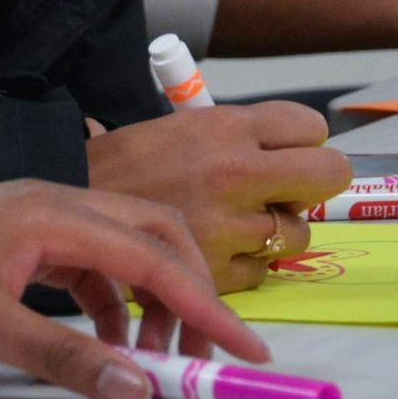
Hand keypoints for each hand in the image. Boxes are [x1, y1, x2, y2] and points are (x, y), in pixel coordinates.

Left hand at [0, 180, 267, 398]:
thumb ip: (65, 357)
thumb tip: (139, 388)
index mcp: (55, 212)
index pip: (155, 256)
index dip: (208, 305)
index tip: (248, 349)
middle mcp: (58, 202)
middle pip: (156, 237)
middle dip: (193, 294)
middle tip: (210, 357)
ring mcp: (40, 217)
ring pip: (126, 251)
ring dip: (152, 302)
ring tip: (157, 361)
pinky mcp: (23, 238)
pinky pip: (91, 263)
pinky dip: (113, 301)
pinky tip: (108, 342)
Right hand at [86, 103, 349, 291]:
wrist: (71, 209)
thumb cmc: (126, 166)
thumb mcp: (183, 127)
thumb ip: (239, 139)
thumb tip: (294, 155)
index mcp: (225, 127)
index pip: (310, 127)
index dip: (305, 142)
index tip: (291, 153)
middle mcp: (234, 172)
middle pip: (326, 175)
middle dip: (314, 185)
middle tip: (291, 192)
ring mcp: (228, 225)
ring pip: (295, 233)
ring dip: (274, 232)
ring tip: (235, 225)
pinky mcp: (216, 272)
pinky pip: (262, 271)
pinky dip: (244, 266)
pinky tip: (215, 252)